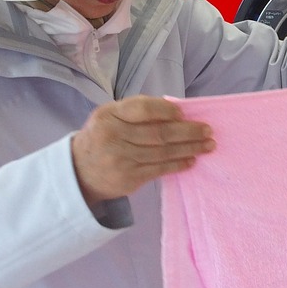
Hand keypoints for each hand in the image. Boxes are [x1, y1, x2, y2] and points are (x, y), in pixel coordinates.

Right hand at [70, 96, 214, 204]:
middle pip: (158, 133)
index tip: (184, 113)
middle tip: (207, 130)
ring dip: (189, 149)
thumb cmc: (103, 137)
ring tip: (207, 145)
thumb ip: (137, 111)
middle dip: (188, 132)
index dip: (166, 111)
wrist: (79, 171)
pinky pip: (159, 170)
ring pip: (162, 153)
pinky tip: (192, 160)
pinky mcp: (128, 178)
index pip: (142, 109)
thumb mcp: (110, 117)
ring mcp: (120, 159)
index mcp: (108, 115)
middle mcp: (113, 136)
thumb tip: (176, 111)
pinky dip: (178, 164)